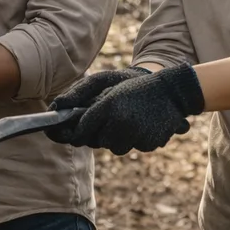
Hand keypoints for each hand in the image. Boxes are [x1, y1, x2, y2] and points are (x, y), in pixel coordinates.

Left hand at [53, 64, 204, 154]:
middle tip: (108, 120)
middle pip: (98, 142)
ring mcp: (136, 135)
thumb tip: (57, 107)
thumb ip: (80, 93)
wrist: (172, 91)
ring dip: (116, 138)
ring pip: (115, 147)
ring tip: (126, 120)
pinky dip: (134, 139)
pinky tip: (141, 124)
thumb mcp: (106, 82)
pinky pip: (133, 147)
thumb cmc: (134, 85)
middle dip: (98, 134)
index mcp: (109, 106)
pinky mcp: (149, 143)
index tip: (72, 134)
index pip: (83, 129)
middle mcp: (121, 122)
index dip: (76, 133)